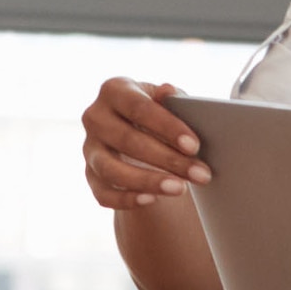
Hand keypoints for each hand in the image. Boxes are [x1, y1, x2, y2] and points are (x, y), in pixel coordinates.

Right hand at [79, 77, 208, 209]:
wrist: (139, 133)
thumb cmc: (158, 115)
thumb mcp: (165, 102)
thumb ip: (170, 99)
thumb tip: (168, 92)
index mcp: (114, 90)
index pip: (139, 107)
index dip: (167, 127)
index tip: (194, 146)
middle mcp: (95, 117)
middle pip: (127, 140)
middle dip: (167, 159)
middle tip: (200, 174)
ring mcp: (89, 148)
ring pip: (111, 169)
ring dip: (147, 181)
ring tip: (180, 189)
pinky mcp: (90, 175)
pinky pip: (103, 193)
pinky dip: (126, 199)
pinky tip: (153, 199)